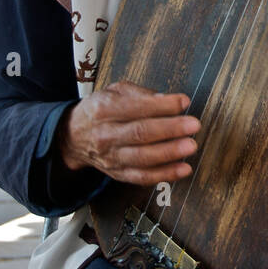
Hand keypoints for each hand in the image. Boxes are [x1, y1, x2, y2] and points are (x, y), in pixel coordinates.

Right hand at [57, 79, 200, 186]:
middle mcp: (106, 134)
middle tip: (193, 125)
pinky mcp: (118, 173)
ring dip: (170, 153)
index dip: (162, 106)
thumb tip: (168, 99)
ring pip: (142, 158)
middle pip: (140, 133)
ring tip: (191, 146)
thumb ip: (141, 94)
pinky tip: (183, 169)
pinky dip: (164, 174)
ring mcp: (111, 157)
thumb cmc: (100, 109)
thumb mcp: (115, 91)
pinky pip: (142, 176)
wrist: (74, 136)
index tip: (184, 102)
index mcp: (104, 109)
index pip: (136, 108)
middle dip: (170, 130)